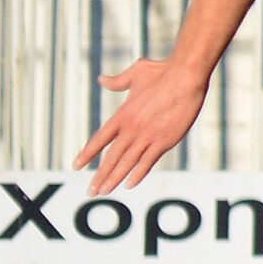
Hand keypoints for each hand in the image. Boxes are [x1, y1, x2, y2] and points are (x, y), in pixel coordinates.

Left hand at [74, 57, 209, 194]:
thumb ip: (117, 81)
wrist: (186, 76)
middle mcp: (131, 129)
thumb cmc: (162, 71)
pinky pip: (148, 162)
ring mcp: (148, 136)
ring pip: (126, 163)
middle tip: (91, 190)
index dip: (87, 154)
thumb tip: (101, 80)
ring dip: (114, 179)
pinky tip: (129, 184)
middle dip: (100, 175)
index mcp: (122, 114)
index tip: (76, 166)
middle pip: (111, 157)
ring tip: (104, 191)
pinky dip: (138, 174)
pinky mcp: (164, 141)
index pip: (99, 139)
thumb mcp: (135, 73)